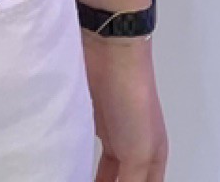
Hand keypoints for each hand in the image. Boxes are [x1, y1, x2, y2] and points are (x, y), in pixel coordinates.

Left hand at [82, 34, 168, 181]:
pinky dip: (76, 167)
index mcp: (152, 159)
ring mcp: (111, 136)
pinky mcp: (88, 122)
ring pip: (102, 173)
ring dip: (93, 179)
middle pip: (122, 181)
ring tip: (74, 181)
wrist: (109, 50)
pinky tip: (67, 173)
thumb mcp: (140, 153)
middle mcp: (133, 150)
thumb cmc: (133, 101)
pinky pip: (82, 155)